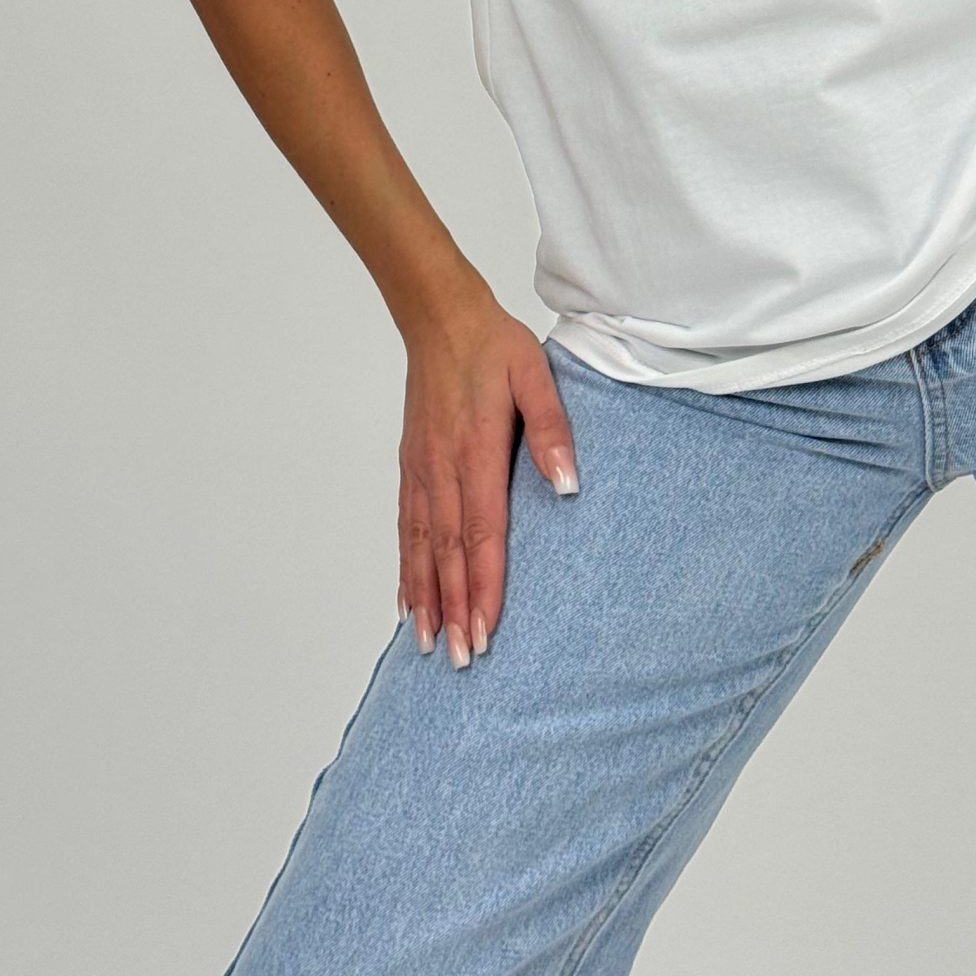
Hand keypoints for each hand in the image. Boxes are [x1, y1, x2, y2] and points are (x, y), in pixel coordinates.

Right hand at [396, 279, 579, 668]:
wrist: (439, 317)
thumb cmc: (493, 345)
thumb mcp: (535, 375)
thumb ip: (551, 430)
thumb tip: (569, 485)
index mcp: (475, 450)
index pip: (480, 532)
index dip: (483, 584)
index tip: (487, 628)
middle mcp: (441, 467)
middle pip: (447, 551)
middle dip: (455, 608)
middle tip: (462, 659)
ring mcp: (421, 468)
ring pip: (420, 545)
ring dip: (425, 597)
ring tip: (429, 645)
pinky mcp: (411, 463)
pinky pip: (406, 525)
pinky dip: (406, 567)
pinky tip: (409, 597)